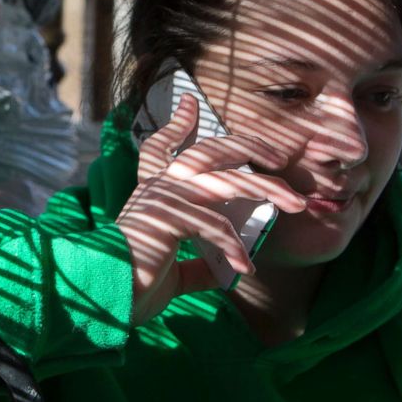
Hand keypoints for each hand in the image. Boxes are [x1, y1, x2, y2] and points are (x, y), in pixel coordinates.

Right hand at [116, 94, 306, 325]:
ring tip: (297, 204)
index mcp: (154, 194)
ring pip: (228, 182)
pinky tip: (246, 268)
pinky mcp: (170, 216)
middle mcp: (159, 187)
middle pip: (213, 151)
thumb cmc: (133, 286)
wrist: (104, 296)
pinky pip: (216, 225)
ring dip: (268, 190)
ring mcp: (164, 197)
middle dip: (252, 147)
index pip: (162, 148)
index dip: (177, 124)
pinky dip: (236, 247)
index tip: (190, 104)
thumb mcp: (174, 274)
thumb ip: (198, 265)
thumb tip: (223, 270)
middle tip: (281, 158)